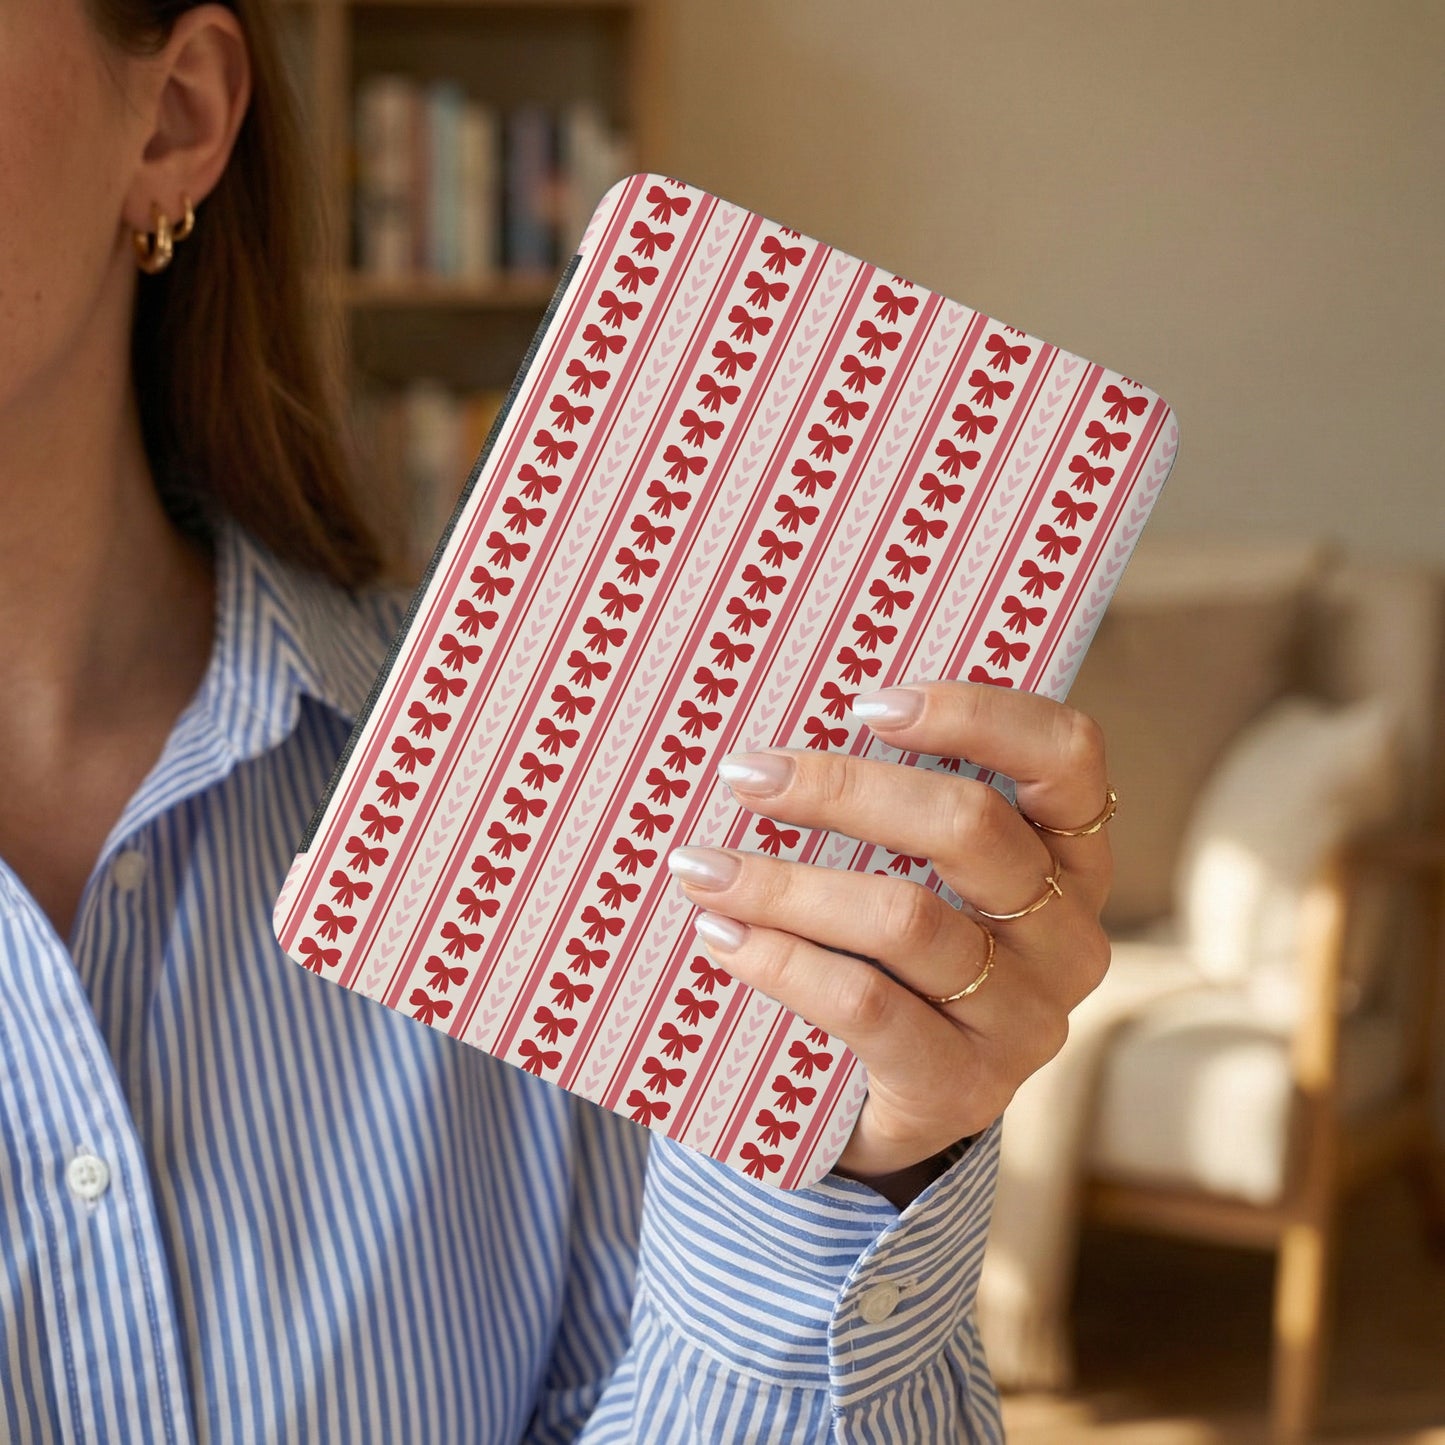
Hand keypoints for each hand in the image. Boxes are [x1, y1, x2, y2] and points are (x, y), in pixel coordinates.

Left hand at [667, 681, 1112, 1205]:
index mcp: (1071, 857)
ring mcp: (1025, 1020)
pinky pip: (865, 1005)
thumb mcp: (926, 877)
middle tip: (746, 775)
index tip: (865, 703)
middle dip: (842, 791)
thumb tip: (780, 734)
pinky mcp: (965, 1087)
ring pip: (906, 919)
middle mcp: (1068, 935)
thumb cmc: (901, 959)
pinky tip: (722, 937)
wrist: (902, 1106)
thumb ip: (897, 813)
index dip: (975, 714)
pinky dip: (781, 962)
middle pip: (971, 829)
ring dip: (786, 884)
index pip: (1066, 755)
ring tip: (703, 868)